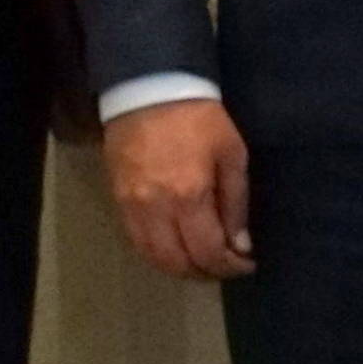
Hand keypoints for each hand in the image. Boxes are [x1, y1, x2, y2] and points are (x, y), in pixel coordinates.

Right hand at [103, 98, 256, 278]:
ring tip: (202, 263)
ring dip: (179, 268)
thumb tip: (241, 244)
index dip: (229, 266)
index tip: (246, 265)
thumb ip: (236, 202)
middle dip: (204, 272)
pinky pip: (136, 241)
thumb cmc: (200, 120)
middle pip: (177, 262)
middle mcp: (156, 209)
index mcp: (189, 196)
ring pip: (152, 257)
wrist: (149, 91)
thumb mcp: (232, 155)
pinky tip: (176, 249)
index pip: (207, 251)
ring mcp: (131, 207)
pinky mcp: (116, 200)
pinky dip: (157, 253)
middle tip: (225, 268)